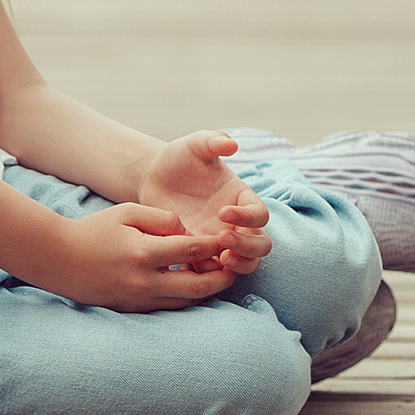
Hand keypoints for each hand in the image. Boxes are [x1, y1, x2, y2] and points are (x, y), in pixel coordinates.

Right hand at [39, 202, 241, 311]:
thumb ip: (162, 218)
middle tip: (234, 265)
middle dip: (222, 276)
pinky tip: (192, 285)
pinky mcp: (135, 310)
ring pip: (187, 301)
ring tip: (218, 276)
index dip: (214, 245)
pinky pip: (170, 307)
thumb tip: (187, 232)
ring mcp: (140, 299)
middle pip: (199, 286)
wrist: (59, 260)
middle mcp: (145, 281)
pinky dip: (186, 297)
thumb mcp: (126, 212)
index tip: (226, 238)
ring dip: (207, 290)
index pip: (192, 251)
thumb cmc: (94, 231)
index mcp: (143, 253)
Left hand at [138, 131, 271, 275]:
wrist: (153, 177)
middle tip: (223, 241)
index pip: (259, 214)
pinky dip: (208, 274)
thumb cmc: (179, 158)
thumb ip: (212, 141)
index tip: (223, 212)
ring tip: (218, 260)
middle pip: (261, 245)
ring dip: (237, 266)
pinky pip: (213, 272)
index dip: (247, 217)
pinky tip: (190, 267)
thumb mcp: (194, 145)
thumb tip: (230, 144)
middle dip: (248, 247)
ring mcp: (219, 241)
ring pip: (245, 263)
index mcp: (241, 198)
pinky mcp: (200, 253)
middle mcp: (236, 223)